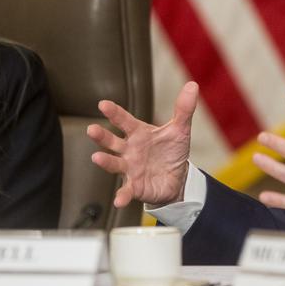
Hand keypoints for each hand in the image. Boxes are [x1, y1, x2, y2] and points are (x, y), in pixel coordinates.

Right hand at [88, 81, 197, 207]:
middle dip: (102, 136)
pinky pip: (126, 191)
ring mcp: (130, 168)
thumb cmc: (171, 151)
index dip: (114, 113)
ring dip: (105, 162)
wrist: (177, 178)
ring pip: (114, 164)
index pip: (124, 120)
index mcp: (138, 133)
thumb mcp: (180, 130)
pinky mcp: (135, 186)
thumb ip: (184, 109)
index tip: (103, 104)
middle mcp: (129, 150)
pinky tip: (118, 200)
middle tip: (91, 130)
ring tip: (96, 158)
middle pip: (112, 141)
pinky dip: (122, 195)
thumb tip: (193, 85)